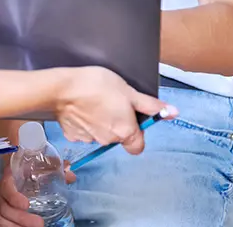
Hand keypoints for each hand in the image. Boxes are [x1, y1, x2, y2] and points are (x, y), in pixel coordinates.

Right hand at [0, 159, 74, 226]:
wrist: (16, 172)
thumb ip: (55, 168)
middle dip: (22, 219)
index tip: (27, 205)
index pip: (7, 187)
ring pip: (1, 219)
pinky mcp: (1, 214)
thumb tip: (70, 175)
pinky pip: (0, 224)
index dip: (14, 197)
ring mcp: (0, 205)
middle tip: (40, 224)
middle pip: (5, 208)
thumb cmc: (29, 170)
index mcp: (9, 178)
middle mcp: (1, 193)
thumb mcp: (41, 166)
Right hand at [51, 66, 175, 154]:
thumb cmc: (95, 86)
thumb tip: (172, 112)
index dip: (138, 132)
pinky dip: (85, 121)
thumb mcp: (127, 90)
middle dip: (117, 122)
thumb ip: (150, 105)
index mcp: (125, 132)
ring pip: (101, 134)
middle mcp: (108, 140)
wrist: (60, 88)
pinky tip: (82, 107)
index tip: (132, 117)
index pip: (138, 146)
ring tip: (94, 101)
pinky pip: (84, 131)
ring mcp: (89, 139)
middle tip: (112, 102)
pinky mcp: (73, 135)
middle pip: (119, 137)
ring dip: (101, 121)